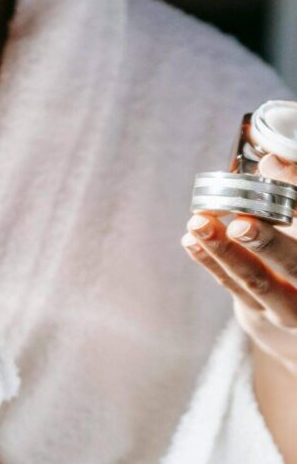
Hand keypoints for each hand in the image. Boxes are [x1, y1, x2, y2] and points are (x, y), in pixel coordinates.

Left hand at [183, 153, 296, 458]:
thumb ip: (294, 191)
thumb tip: (270, 159)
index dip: (295, 199)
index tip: (273, 167)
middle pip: (295, 264)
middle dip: (267, 243)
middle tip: (240, 224)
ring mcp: (292, 310)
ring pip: (259, 282)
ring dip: (226, 252)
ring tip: (199, 225)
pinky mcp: (261, 317)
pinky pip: (235, 288)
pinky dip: (212, 263)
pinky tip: (191, 240)